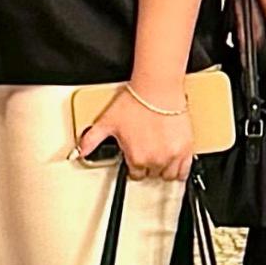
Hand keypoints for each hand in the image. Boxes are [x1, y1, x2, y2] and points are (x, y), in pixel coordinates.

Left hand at [74, 85, 197, 181]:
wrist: (157, 89)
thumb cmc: (136, 102)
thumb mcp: (107, 121)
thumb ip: (92, 139)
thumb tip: (79, 151)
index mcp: (136, 157)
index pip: (135, 175)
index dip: (133, 166)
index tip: (134, 158)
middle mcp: (155, 160)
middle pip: (152, 175)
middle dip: (148, 166)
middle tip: (146, 153)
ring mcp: (172, 155)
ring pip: (168, 175)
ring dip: (163, 170)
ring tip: (159, 158)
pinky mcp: (186, 148)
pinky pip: (184, 170)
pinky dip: (179, 169)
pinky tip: (175, 164)